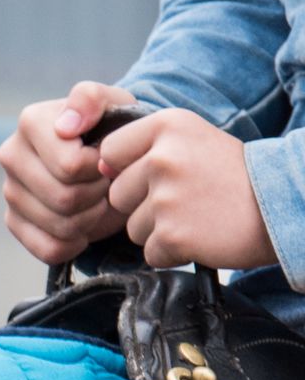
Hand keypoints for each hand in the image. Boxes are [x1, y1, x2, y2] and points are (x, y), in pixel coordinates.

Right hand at [2, 80, 135, 263]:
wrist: (108, 154)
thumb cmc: (113, 127)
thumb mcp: (115, 103)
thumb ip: (92, 100)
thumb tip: (66, 127)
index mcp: (31, 122)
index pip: (70, 167)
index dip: (101, 169)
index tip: (111, 159)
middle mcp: (11, 155)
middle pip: (65, 198)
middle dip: (98, 195)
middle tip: (110, 183)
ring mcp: (9, 191)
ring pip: (60, 226)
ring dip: (92, 219)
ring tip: (100, 199)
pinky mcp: (13, 222)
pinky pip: (49, 249)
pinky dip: (75, 243)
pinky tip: (85, 224)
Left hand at [101, 108, 277, 270]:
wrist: (281, 203)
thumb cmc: (234, 176)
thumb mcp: (194, 141)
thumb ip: (146, 148)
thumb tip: (100, 167)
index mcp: (168, 126)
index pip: (110, 151)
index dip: (127, 168)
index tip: (162, 173)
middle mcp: (163, 157)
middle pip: (117, 195)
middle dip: (144, 205)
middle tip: (189, 199)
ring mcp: (166, 197)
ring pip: (132, 227)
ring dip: (160, 230)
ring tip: (198, 216)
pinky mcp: (172, 234)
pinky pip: (150, 253)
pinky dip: (173, 252)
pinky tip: (202, 235)